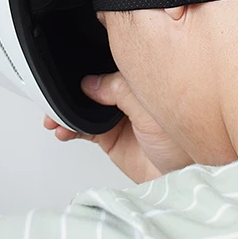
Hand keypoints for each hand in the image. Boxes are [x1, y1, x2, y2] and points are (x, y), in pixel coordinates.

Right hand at [43, 71, 193, 183]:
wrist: (182, 179)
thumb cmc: (183, 140)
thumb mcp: (149, 107)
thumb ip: (119, 90)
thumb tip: (90, 83)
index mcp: (140, 76)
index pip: (109, 60)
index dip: (88, 59)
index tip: (68, 59)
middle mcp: (127, 93)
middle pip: (91, 82)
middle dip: (70, 86)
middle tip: (55, 90)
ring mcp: (116, 115)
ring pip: (82, 105)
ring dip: (65, 109)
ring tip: (54, 115)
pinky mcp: (108, 137)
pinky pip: (81, 128)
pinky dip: (68, 127)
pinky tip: (62, 128)